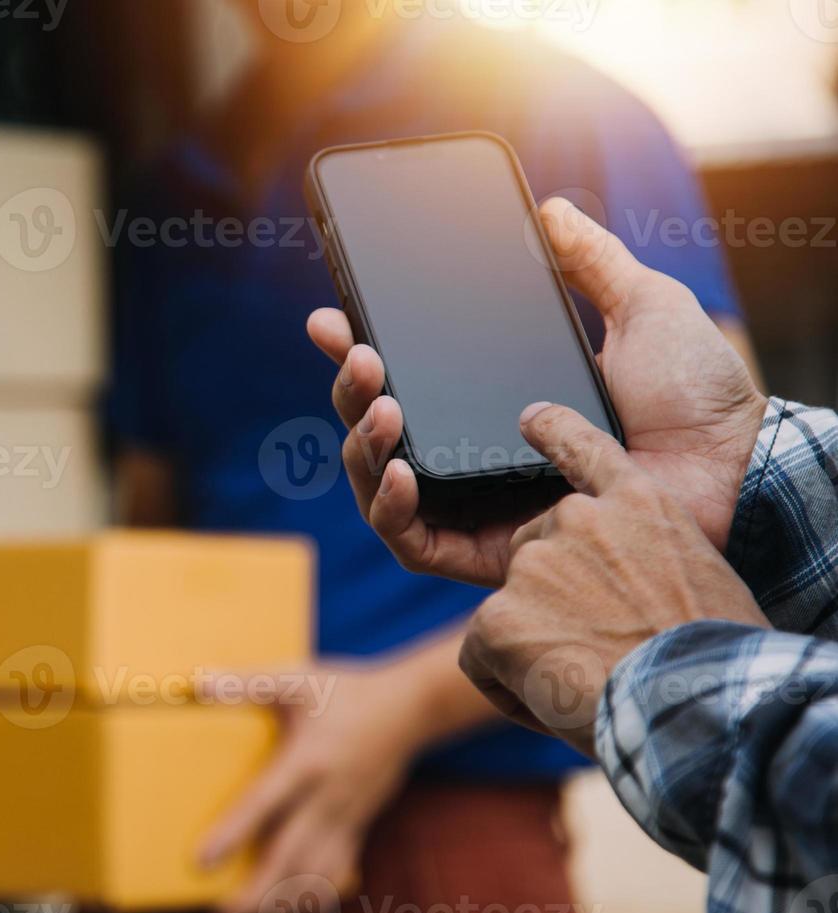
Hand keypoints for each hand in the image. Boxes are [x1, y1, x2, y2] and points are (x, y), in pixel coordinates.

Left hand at [195, 663, 420, 912]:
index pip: (265, 804)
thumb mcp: (297, 678)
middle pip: (291, 857)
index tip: (203, 861)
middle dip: (257, 893)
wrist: (410, 707)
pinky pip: (337, 872)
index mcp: (307, 761)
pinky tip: (292, 908)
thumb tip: (199, 682)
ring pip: (315, 874)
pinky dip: (315, 896)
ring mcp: (347, 816)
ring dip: (282, 902)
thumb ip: (248, 682)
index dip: (233, 834)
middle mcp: (328, 797)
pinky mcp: (359, 825)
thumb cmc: (348, 690)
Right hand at [306, 197, 768, 586]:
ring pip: (378, 485)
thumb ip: (591, 261)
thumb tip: (550, 209)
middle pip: (378, 428)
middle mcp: (474, 450)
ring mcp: (476, 503)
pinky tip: (400, 471)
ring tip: (384, 407)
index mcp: (496, 396)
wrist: (731, 463)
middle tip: (362, 356)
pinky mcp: (488, 552)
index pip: (406, 375)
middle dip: (351, 392)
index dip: (358, 350)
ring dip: (362, 445)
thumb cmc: (695, 394)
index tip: (332, 318)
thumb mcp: (641, 306)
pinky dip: (391, 510)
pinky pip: (412, 543)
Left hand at [458, 403, 768, 754]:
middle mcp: (580, 518)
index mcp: (640, 503)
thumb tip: (616, 585)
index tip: (532, 419)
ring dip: (534, 647)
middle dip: (553, 603)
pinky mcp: (498, 611)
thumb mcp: (698, 575)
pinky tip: (555, 702)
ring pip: (509, 607)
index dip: (555, 433)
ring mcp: (535, 561)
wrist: (703, 698)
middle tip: (601, 651)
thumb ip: (646, 556)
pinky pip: (479, 654)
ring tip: (591, 681)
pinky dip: (507, 686)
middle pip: (536, 555)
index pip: (586, 449)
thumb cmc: (714, 654)